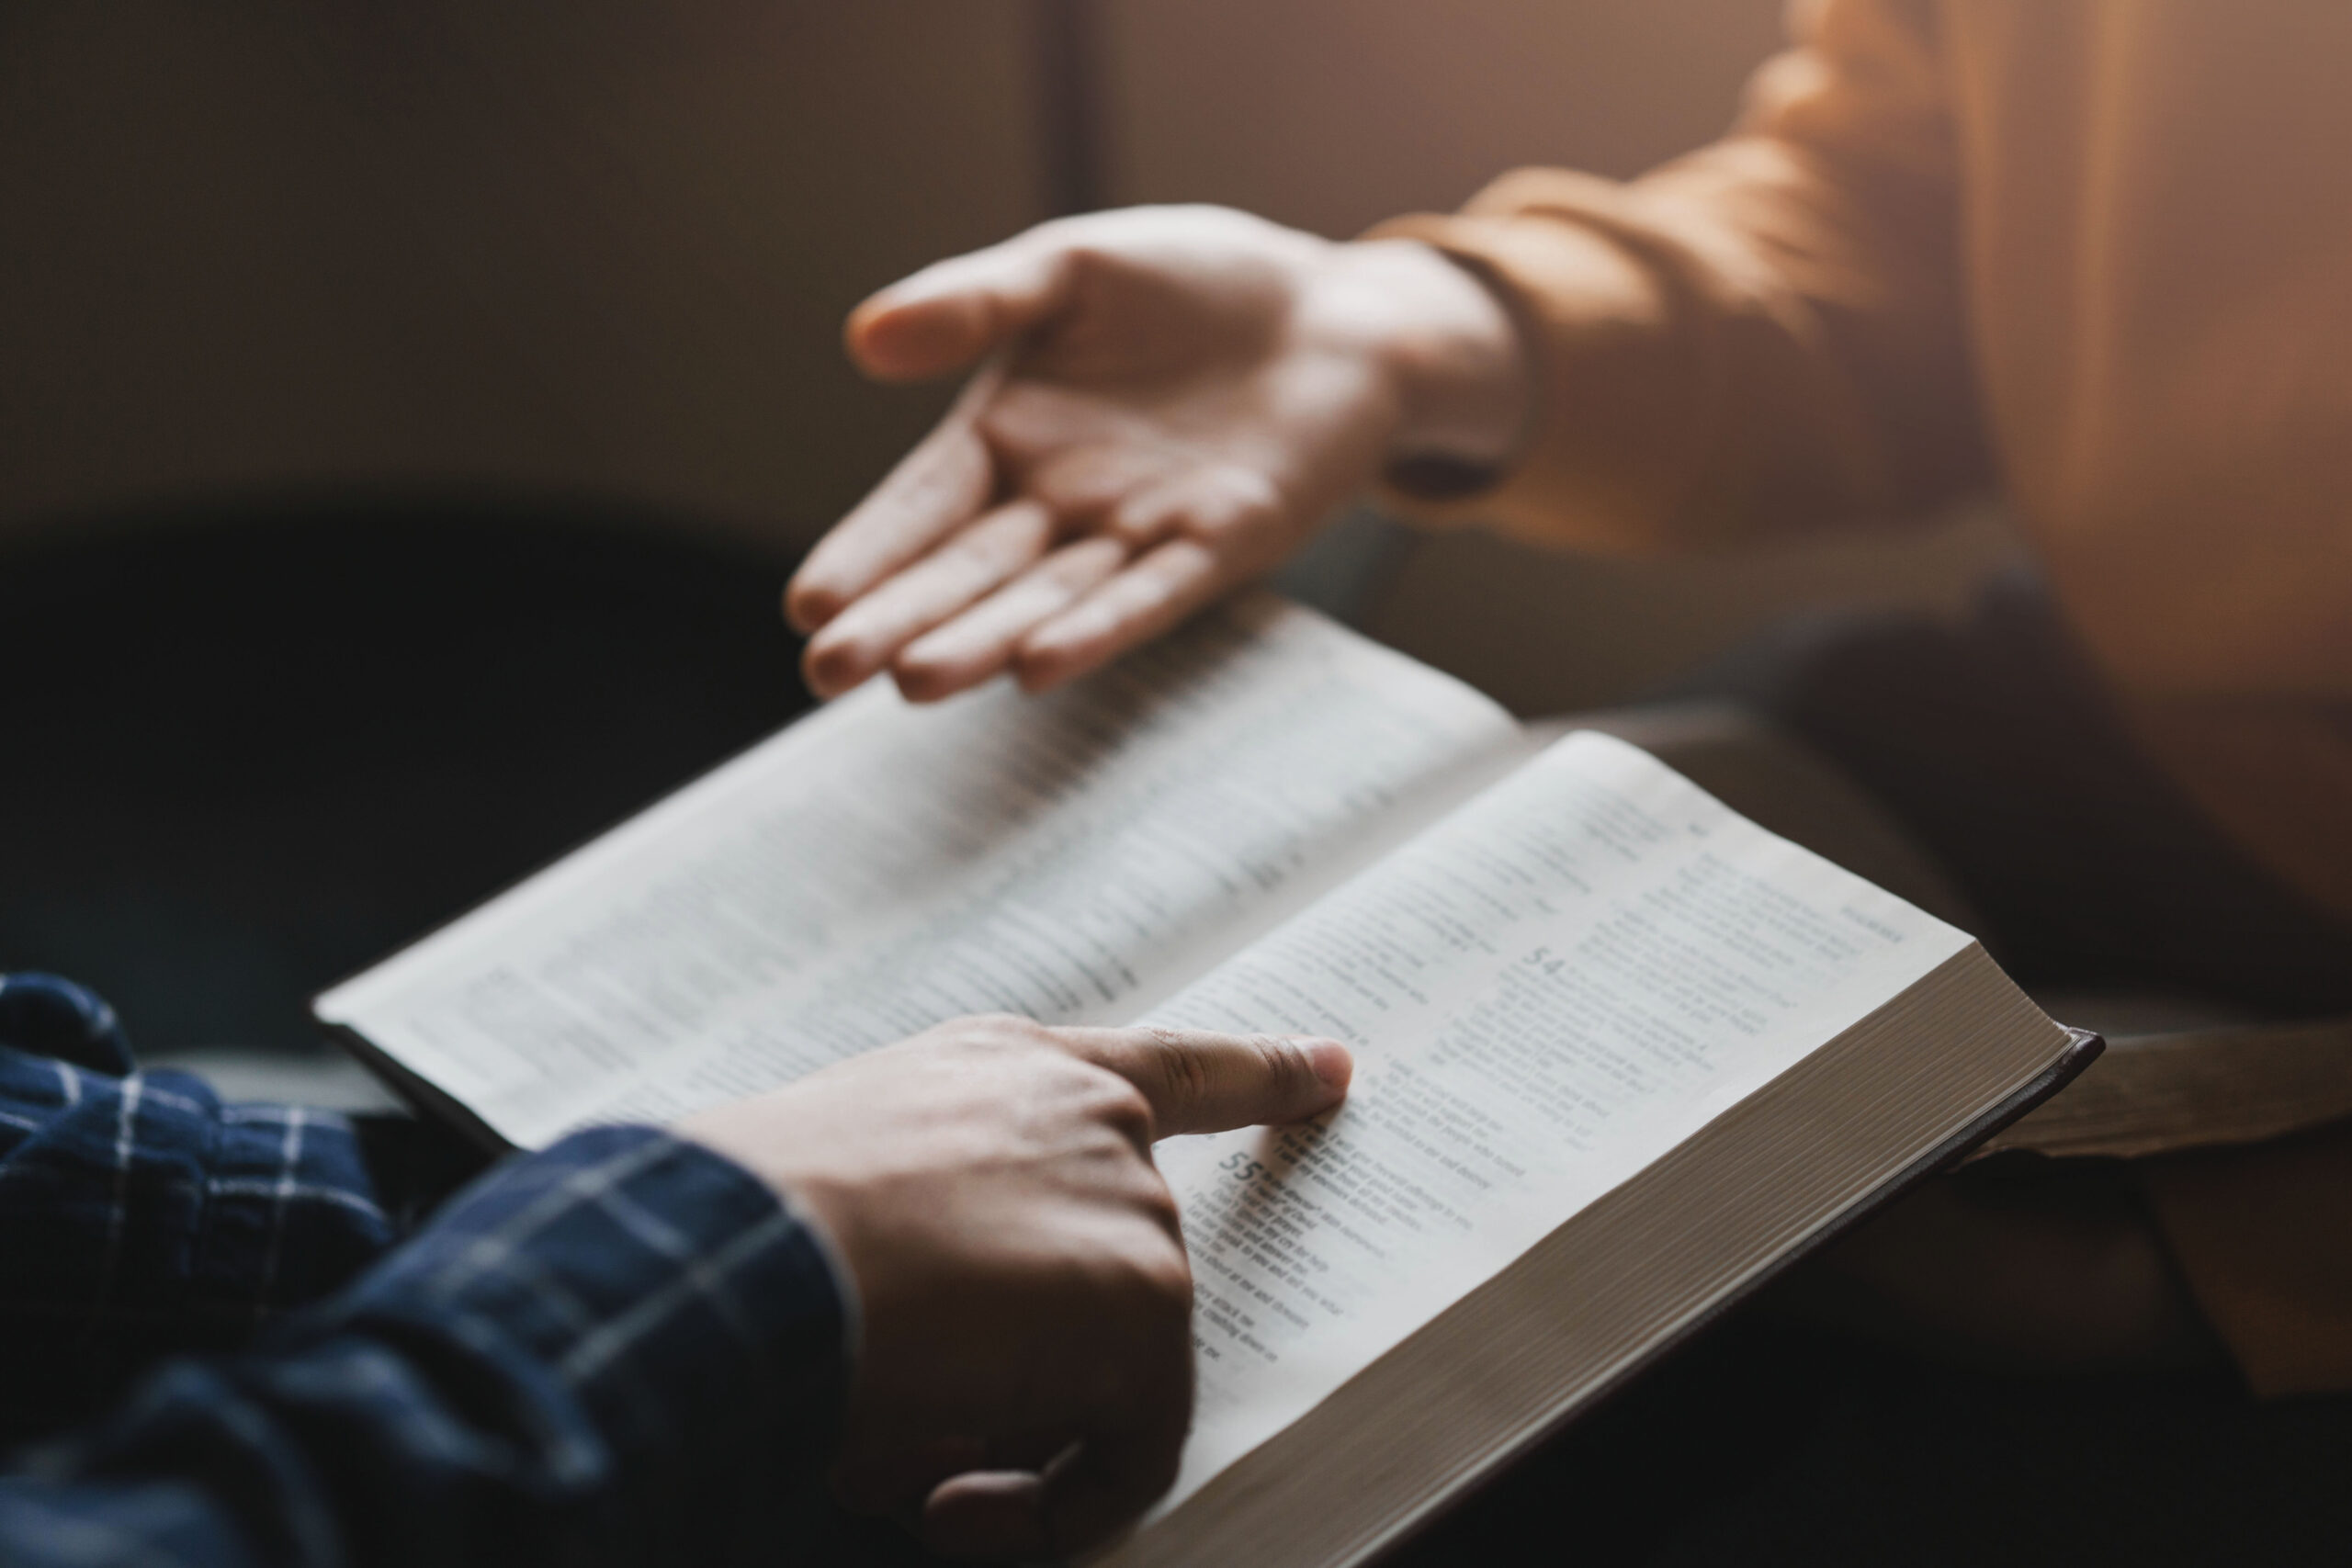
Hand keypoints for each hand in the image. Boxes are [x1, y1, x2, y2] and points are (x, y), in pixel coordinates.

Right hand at [678, 1014, 1351, 1558]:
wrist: (737, 1246)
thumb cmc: (754, 1228)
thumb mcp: (866, 1198)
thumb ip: (963, 1255)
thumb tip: (986, 1402)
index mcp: (1015, 1070)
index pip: (1171, 1064)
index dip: (1260, 1073)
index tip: (1333, 1071)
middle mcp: (1090, 1117)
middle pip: (1125, 1270)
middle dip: (1038, 1368)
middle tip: (921, 1429)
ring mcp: (1129, 1202)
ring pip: (1115, 1362)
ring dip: (1023, 1432)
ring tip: (903, 1462)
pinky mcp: (1144, 1297)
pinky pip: (1134, 1440)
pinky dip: (1059, 1498)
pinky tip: (952, 1507)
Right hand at [786, 205, 1526, 702]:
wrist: (1331, 311)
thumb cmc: (1194, 287)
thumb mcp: (1071, 271)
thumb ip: (975, 303)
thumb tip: (863, 337)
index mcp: (1008, 439)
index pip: (918, 508)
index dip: (865, 555)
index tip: (806, 606)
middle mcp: (1062, 503)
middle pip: (967, 571)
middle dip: (900, 621)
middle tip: (827, 673)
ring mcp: (1140, 532)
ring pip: (1048, 598)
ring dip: (983, 641)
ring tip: (915, 683)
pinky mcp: (1224, 544)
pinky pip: (1152, 594)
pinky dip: (1098, 628)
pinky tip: (1040, 667)